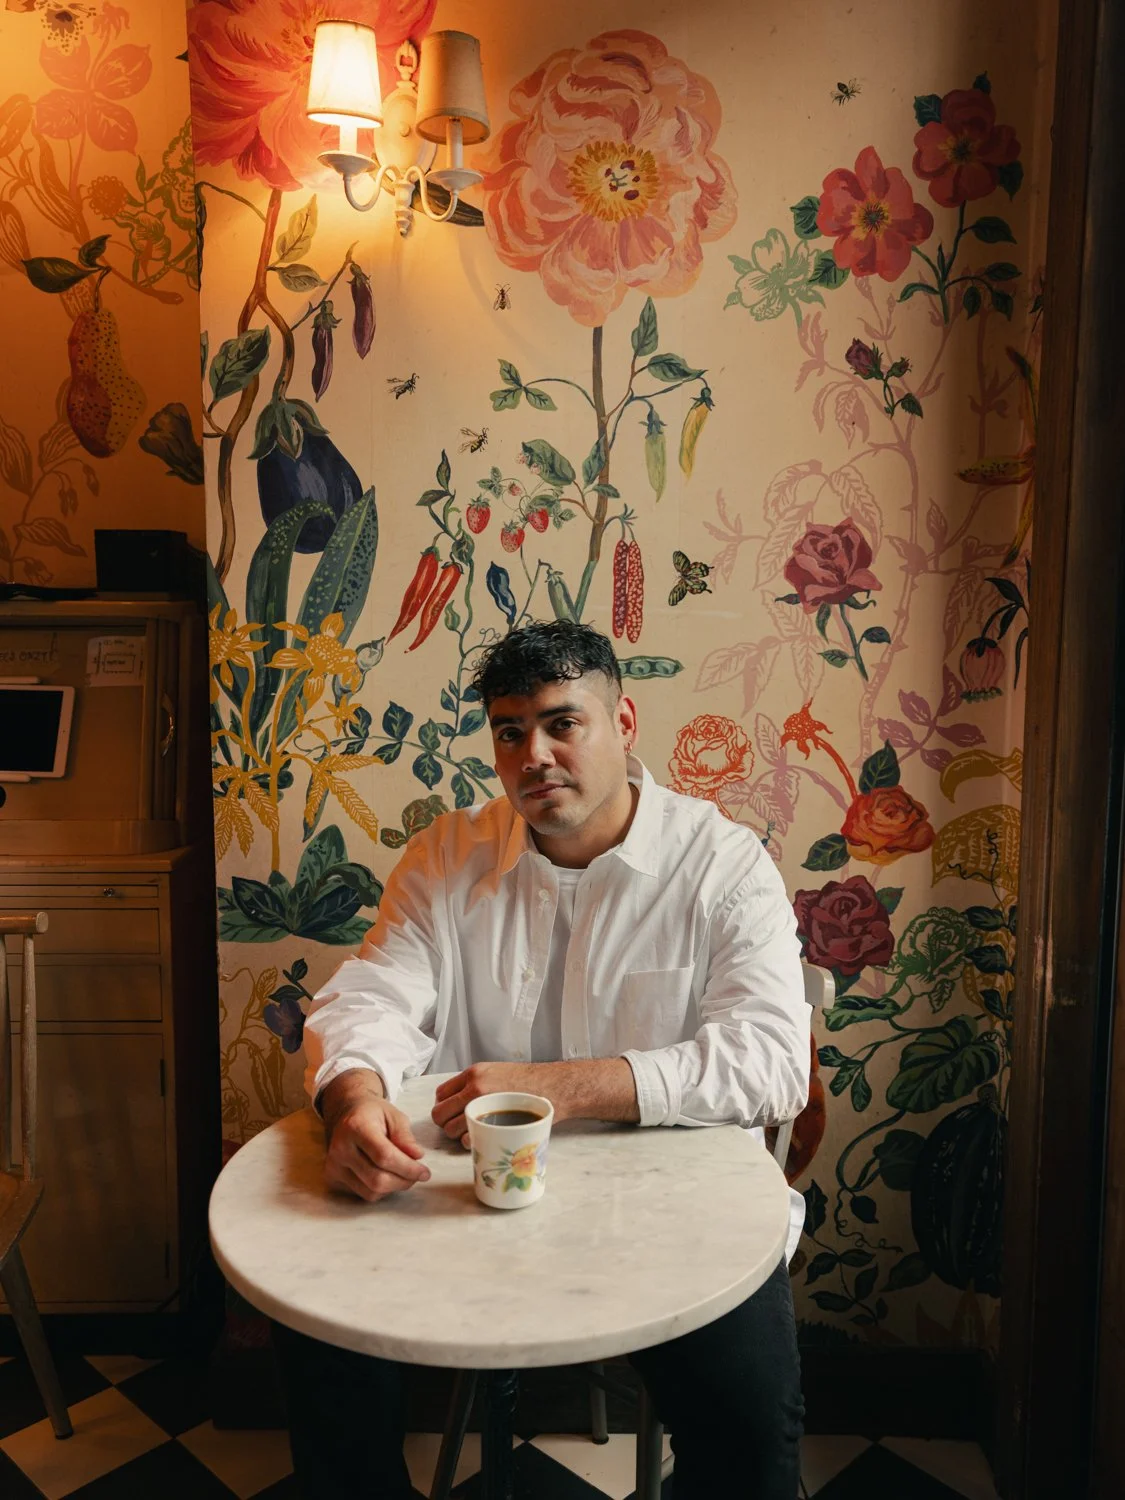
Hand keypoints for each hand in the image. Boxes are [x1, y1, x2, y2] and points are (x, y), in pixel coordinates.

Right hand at [321, 1070, 429, 1201]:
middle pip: (377, 1179)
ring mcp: (334, 1165)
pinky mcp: (333, 1178)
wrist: (346, 1114)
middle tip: (418, 1175)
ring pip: (371, 1192)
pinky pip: (363, 1194)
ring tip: (404, 1174)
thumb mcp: (394, 1115)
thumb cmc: (372, 1113)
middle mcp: (340, 1148)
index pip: (384, 1156)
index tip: (425, 1172)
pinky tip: (387, 1175)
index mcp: (356, 1127)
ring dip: (394, 1188)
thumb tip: (417, 1157)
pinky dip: (381, 1190)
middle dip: (403, 1181)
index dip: (408, 1168)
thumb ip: (405, 1136)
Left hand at [431, 1062, 560, 1146]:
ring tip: (474, 1134)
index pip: (441, 1093)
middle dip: (446, 1124)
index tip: (452, 1115)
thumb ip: (478, 1085)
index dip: (444, 1107)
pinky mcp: (493, 1122)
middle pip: (440, 1113)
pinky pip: (466, 1138)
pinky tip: (484, 1139)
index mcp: (474, 1073)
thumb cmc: (532, 1082)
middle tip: (460, 1128)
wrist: (557, 1086)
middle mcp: (474, 1085)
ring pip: (449, 1129)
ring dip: (457, 1136)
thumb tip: (461, 1104)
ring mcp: (482, 1104)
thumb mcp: (499, 1073)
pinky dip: (471, 1143)